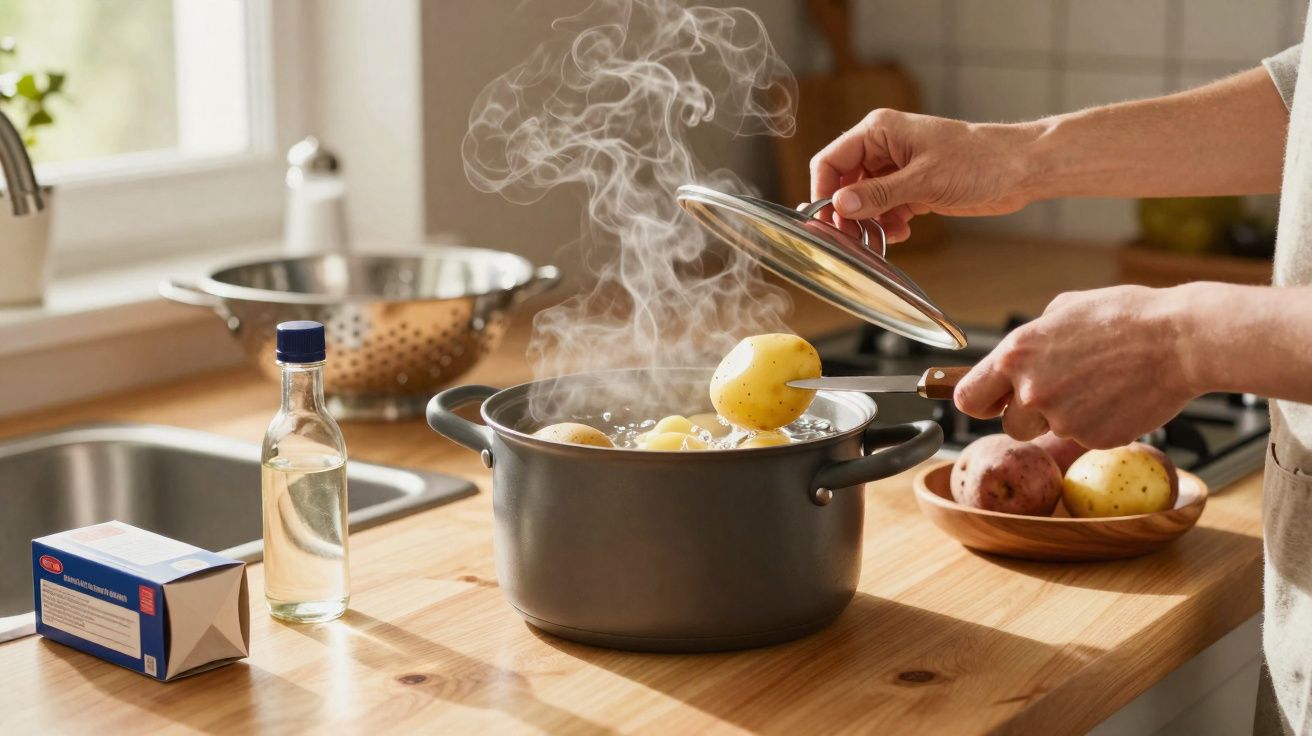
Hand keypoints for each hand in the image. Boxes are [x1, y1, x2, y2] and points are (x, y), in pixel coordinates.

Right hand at [810, 109, 1041, 242]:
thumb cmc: (978, 160)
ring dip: (867, 222)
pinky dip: (886, 224)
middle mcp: (883, 149)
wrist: (1019, 170)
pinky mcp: (912, 188)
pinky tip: (901, 233)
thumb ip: (879, 194)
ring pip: (863, 200)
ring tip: (879, 239)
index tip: (826, 222)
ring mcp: (897, 170)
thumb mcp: (924, 180)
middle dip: (845, 213)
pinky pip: (884, 209)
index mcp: (879, 132)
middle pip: (843, 183)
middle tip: (851, 240)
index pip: (831, 160)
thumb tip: (840, 205)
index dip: (823, 191)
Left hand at [952, 285, 1199, 448]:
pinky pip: (1084, 438)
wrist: (1181, 340)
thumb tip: (1019, 354)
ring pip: (1048, 433)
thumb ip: (1032, 337)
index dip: (980, 403)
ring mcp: (1062, 418)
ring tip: (1096, 389)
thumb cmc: (1126, 317)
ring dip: (1063, 420)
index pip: (967, 398)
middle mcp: (1031, 390)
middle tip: (1062, 393)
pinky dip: (1097, 424)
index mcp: (1016, 354)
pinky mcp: (1093, 438)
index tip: (992, 403)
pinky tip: (1118, 397)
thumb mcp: (1065, 309)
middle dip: (1029, 416)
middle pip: (1009, 426)